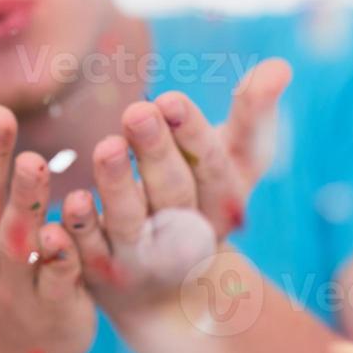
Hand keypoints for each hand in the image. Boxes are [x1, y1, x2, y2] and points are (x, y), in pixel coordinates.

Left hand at [65, 58, 292, 320]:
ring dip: (117, 184)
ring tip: (106, 146)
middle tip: (138, 111)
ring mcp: (143, 258)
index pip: (213, 168)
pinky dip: (81, 229)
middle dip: (155, 151)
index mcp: (223, 205)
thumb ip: (252, 114)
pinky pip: (89, 251)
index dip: (192, 135)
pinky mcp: (101, 272)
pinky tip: (73, 199)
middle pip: (172, 192)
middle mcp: (186, 236)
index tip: (171, 99)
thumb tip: (279, 66)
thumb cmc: (201, 198)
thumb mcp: (233, 160)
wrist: (168, 286)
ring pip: (129, 219)